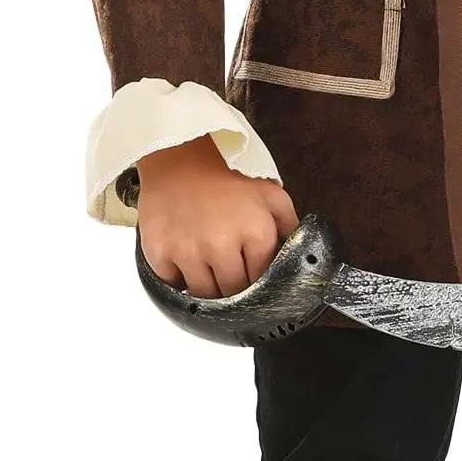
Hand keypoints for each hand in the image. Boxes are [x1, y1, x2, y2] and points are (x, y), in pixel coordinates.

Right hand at [136, 134, 299, 299]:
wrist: (179, 166)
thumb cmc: (224, 184)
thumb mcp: (270, 195)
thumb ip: (289, 225)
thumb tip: (301, 253)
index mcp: (255, 231)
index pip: (261, 279)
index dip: (256, 280)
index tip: (249, 273)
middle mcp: (221, 244)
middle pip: (233, 292)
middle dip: (233, 286)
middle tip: (228, 271)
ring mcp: (188, 251)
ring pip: (204, 295)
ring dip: (208, 287)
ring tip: (207, 267)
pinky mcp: (160, 253)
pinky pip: (174, 286)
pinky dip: (179, 280)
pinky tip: (186, 261)